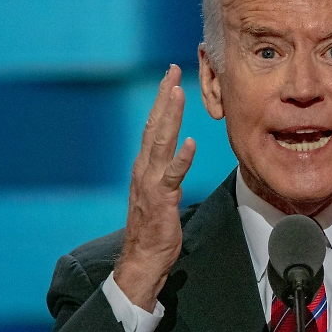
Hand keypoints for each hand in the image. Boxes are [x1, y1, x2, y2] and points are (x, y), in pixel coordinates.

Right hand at [113, 65, 196, 311]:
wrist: (141, 260)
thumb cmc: (153, 231)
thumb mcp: (161, 195)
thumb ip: (167, 174)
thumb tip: (178, 158)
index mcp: (144, 166)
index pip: (153, 127)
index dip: (162, 102)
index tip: (170, 77)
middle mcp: (143, 169)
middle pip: (154, 126)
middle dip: (163, 97)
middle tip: (171, 71)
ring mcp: (150, 184)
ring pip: (160, 143)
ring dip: (169, 116)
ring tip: (177, 92)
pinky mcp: (160, 200)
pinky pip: (172, 176)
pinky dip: (180, 158)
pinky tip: (190, 142)